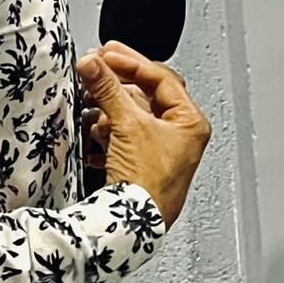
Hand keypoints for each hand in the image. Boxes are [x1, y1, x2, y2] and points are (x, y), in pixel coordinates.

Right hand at [76, 43, 210, 227]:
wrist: (133, 227)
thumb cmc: (148, 186)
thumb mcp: (127, 124)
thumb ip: (108, 88)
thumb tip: (93, 63)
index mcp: (190, 122)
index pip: (160, 78)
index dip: (131, 62)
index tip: (106, 55)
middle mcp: (180, 136)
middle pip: (146, 94)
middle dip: (118, 84)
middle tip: (97, 67)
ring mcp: (161, 151)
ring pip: (132, 115)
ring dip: (110, 108)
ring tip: (93, 103)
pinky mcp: (142, 165)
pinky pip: (124, 136)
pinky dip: (108, 130)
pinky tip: (96, 132)